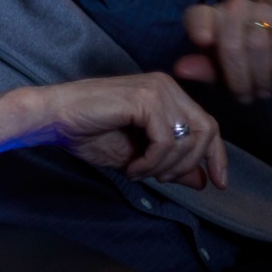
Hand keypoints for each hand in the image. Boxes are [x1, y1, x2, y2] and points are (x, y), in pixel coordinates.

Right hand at [33, 73, 227, 189]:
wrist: (53, 118)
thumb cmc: (86, 132)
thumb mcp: (136, 155)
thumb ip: (170, 163)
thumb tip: (202, 180)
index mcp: (166, 94)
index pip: (208, 125)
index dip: (217, 157)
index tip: (218, 184)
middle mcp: (166, 86)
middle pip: (207, 130)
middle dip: (190, 164)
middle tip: (160, 178)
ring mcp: (157, 89)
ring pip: (187, 138)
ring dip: (166, 166)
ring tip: (139, 172)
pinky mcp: (144, 98)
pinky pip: (166, 140)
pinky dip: (152, 162)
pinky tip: (133, 167)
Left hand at [175, 0, 271, 103]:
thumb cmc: (236, 57)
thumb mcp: (216, 65)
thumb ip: (201, 68)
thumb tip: (180, 70)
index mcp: (208, 16)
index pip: (198, 16)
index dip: (199, 26)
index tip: (202, 41)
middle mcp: (233, 8)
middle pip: (231, 43)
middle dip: (237, 77)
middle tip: (242, 98)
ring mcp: (260, 9)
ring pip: (257, 46)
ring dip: (259, 77)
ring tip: (258, 92)